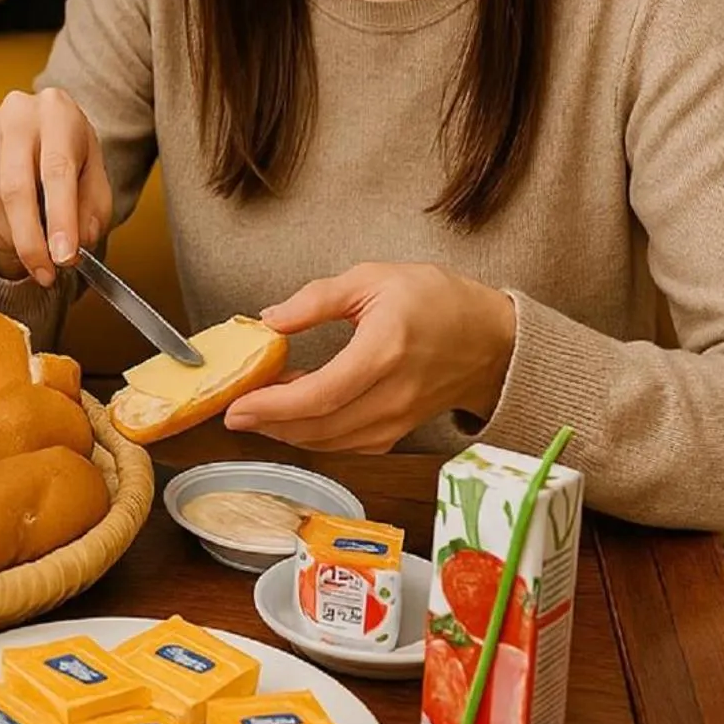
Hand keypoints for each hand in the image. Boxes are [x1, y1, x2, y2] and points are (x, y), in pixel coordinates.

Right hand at [0, 88, 112, 287]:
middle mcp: (16, 114)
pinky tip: (11, 238)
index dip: (60, 218)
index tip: (64, 257)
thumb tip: (75, 244)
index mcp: (57, 113)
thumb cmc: (71, 155)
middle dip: (30, 241)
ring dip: (11, 241)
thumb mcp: (96, 178)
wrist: (43, 130)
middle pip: (14, 189)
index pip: (56, 170)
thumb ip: (93, 212)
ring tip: (33, 255)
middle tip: (45, 273)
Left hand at [223, 263, 515, 452]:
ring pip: (332, 442)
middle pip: (320, 426)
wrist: (490, 339)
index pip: (321, 394)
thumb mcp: (373, 279)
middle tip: (233, 411)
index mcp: (384, 351)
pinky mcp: (398, 431)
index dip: (273, 405)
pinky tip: (295, 417)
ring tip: (257, 410)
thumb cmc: (435, 301)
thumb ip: (318, 298)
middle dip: (269, 424)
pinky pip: (348, 444)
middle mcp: (392, 394)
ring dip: (288, 432)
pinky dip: (315, 436)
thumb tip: (270, 319)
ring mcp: (398, 419)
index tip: (237, 404)